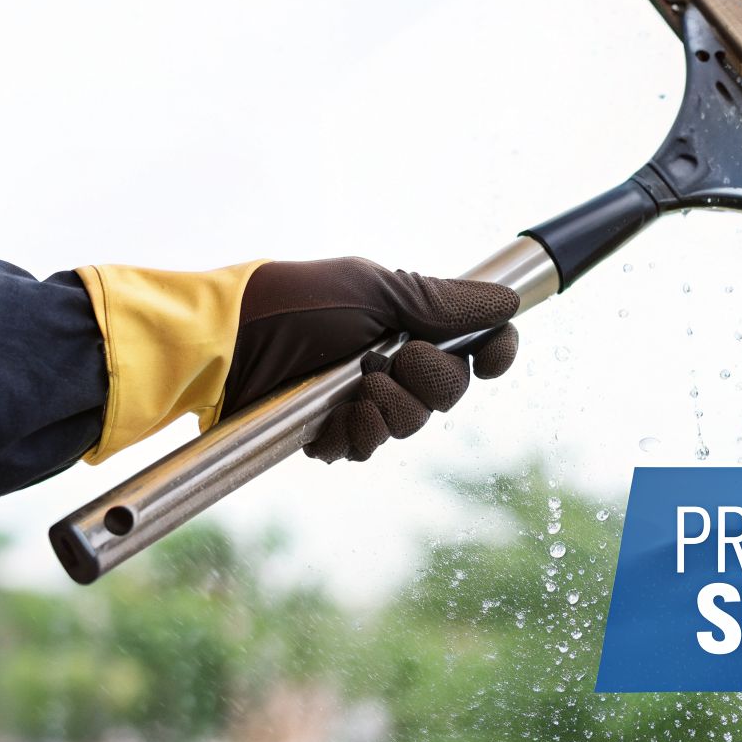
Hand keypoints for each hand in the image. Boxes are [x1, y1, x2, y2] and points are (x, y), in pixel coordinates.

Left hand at [221, 258, 520, 461]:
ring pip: (412, 426)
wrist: (232, 342)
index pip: (476, 345)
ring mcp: (362, 399)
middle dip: (427, 380)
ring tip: (355, 387)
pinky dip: (357, 434)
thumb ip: (444, 303)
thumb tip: (509, 302)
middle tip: (387, 360)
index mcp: (410, 322)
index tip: (490, 357)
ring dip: (390, 408)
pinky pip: (367, 449)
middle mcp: (392, 361)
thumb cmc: (299, 302)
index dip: (494, 353)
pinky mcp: (331, 431)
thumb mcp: (376, 291)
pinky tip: (337, 416)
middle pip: (450, 393)